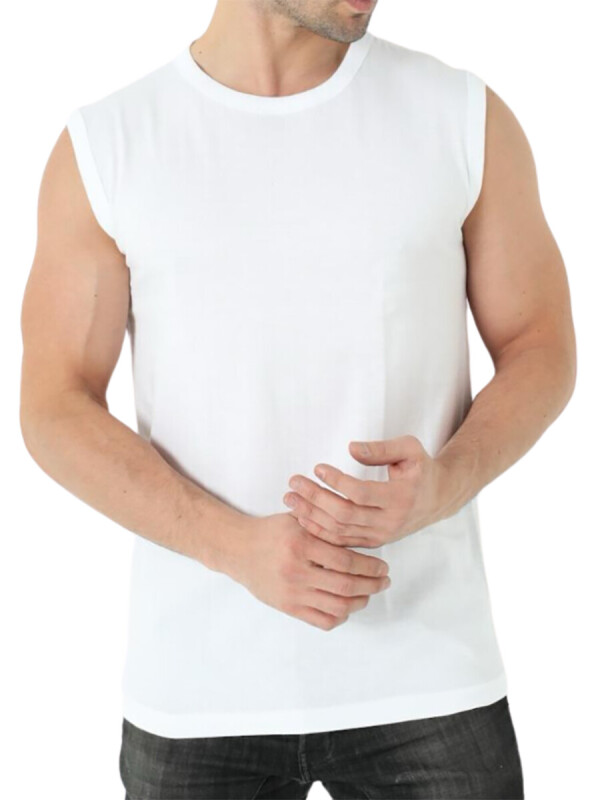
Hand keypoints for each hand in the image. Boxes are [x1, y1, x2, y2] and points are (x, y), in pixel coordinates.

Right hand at [227, 512, 390, 630]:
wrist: (239, 549)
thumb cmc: (271, 532)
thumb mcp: (297, 520)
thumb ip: (326, 525)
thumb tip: (361, 530)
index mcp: (301, 545)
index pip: (346, 561)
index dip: (370, 567)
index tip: (383, 566)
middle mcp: (297, 572)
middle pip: (346, 586)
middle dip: (372, 585)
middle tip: (383, 581)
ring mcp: (292, 593)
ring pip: (337, 607)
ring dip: (360, 602)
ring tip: (368, 594)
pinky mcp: (288, 607)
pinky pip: (322, 620)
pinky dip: (340, 617)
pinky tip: (347, 607)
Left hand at [283, 435, 452, 547]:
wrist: (437, 498)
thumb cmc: (420, 468)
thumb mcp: (409, 449)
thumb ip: (381, 449)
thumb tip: (351, 448)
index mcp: (400, 497)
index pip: (360, 493)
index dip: (336, 481)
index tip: (317, 467)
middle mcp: (390, 521)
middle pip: (344, 514)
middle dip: (315, 498)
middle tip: (294, 481)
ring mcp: (380, 535)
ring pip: (339, 531)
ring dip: (311, 515)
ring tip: (290, 497)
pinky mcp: (372, 542)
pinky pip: (341, 541)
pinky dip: (319, 530)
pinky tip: (301, 516)